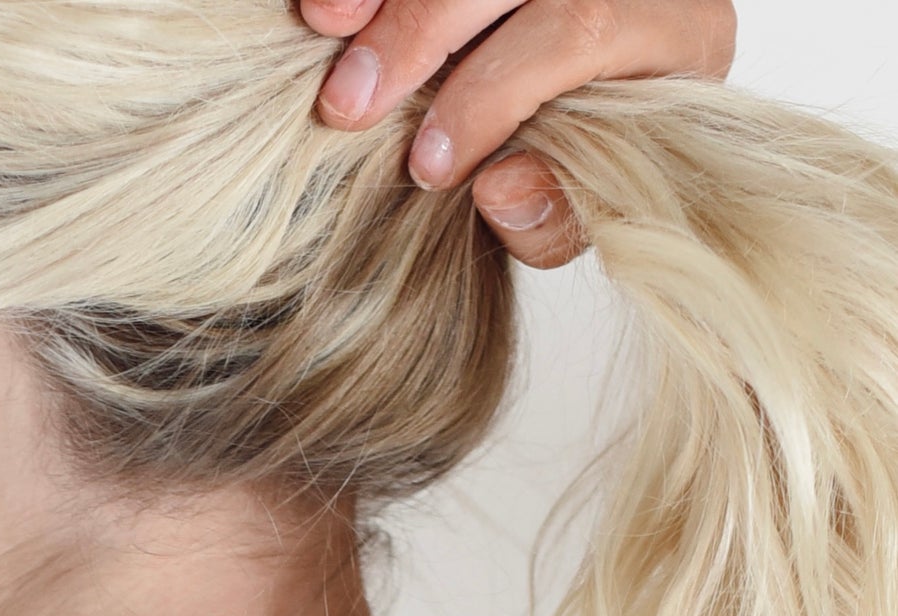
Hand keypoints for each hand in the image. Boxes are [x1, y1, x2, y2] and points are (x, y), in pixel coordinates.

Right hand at [297, 0, 737, 266]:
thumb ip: (558, 212)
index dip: (492, 94)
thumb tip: (497, 190)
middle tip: (347, 107)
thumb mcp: (598, 200)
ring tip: (324, 24)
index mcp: (675, 28)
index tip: (427, 167)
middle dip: (421, 32)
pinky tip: (331, 4)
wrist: (613, 84)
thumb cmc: (606, 155)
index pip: (579, 31)